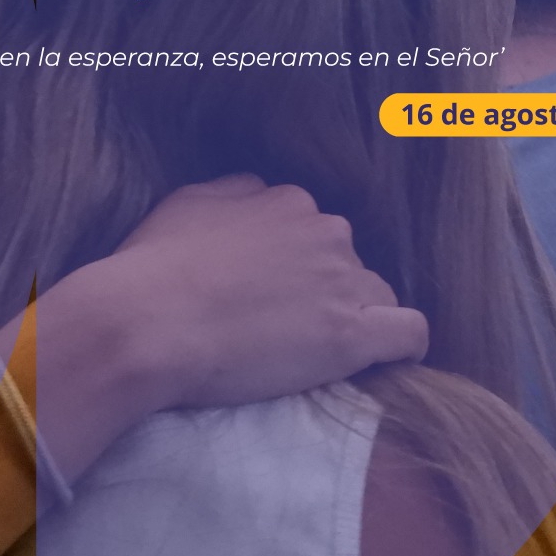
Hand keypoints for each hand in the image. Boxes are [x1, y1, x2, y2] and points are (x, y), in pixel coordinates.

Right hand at [79, 175, 427, 412]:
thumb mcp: (186, 203)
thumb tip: (256, 194)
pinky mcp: (353, 334)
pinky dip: (404, 347)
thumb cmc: (153, 267)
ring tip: (316, 353)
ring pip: (377, 296)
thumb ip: (232, 194)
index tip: (271, 293)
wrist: (147, 321)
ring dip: (356, 318)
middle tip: (282, 326)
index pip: (313, 231)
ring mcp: (342, 282)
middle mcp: (324, 231)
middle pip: (347, 262)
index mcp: (287, 201)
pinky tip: (389, 362)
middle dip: (326, 290)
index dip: (296, 267)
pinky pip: (408, 333)